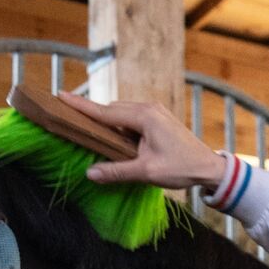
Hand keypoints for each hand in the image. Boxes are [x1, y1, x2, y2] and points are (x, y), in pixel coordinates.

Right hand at [56, 94, 227, 190]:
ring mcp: (155, 111)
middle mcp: (148, 108)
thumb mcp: (147, 172)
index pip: (104, 111)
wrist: (209, 167)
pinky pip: (132, 119)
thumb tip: (90, 173)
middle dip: (94, 117)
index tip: (60, 95)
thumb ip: (117, 171)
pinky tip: (118, 141)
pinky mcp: (159, 119)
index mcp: (144, 116)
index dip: (81, 106)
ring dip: (109, 125)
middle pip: (112, 111)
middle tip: (73, 122)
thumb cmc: (181, 168)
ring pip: (122, 114)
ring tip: (95, 137)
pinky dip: (122, 128)